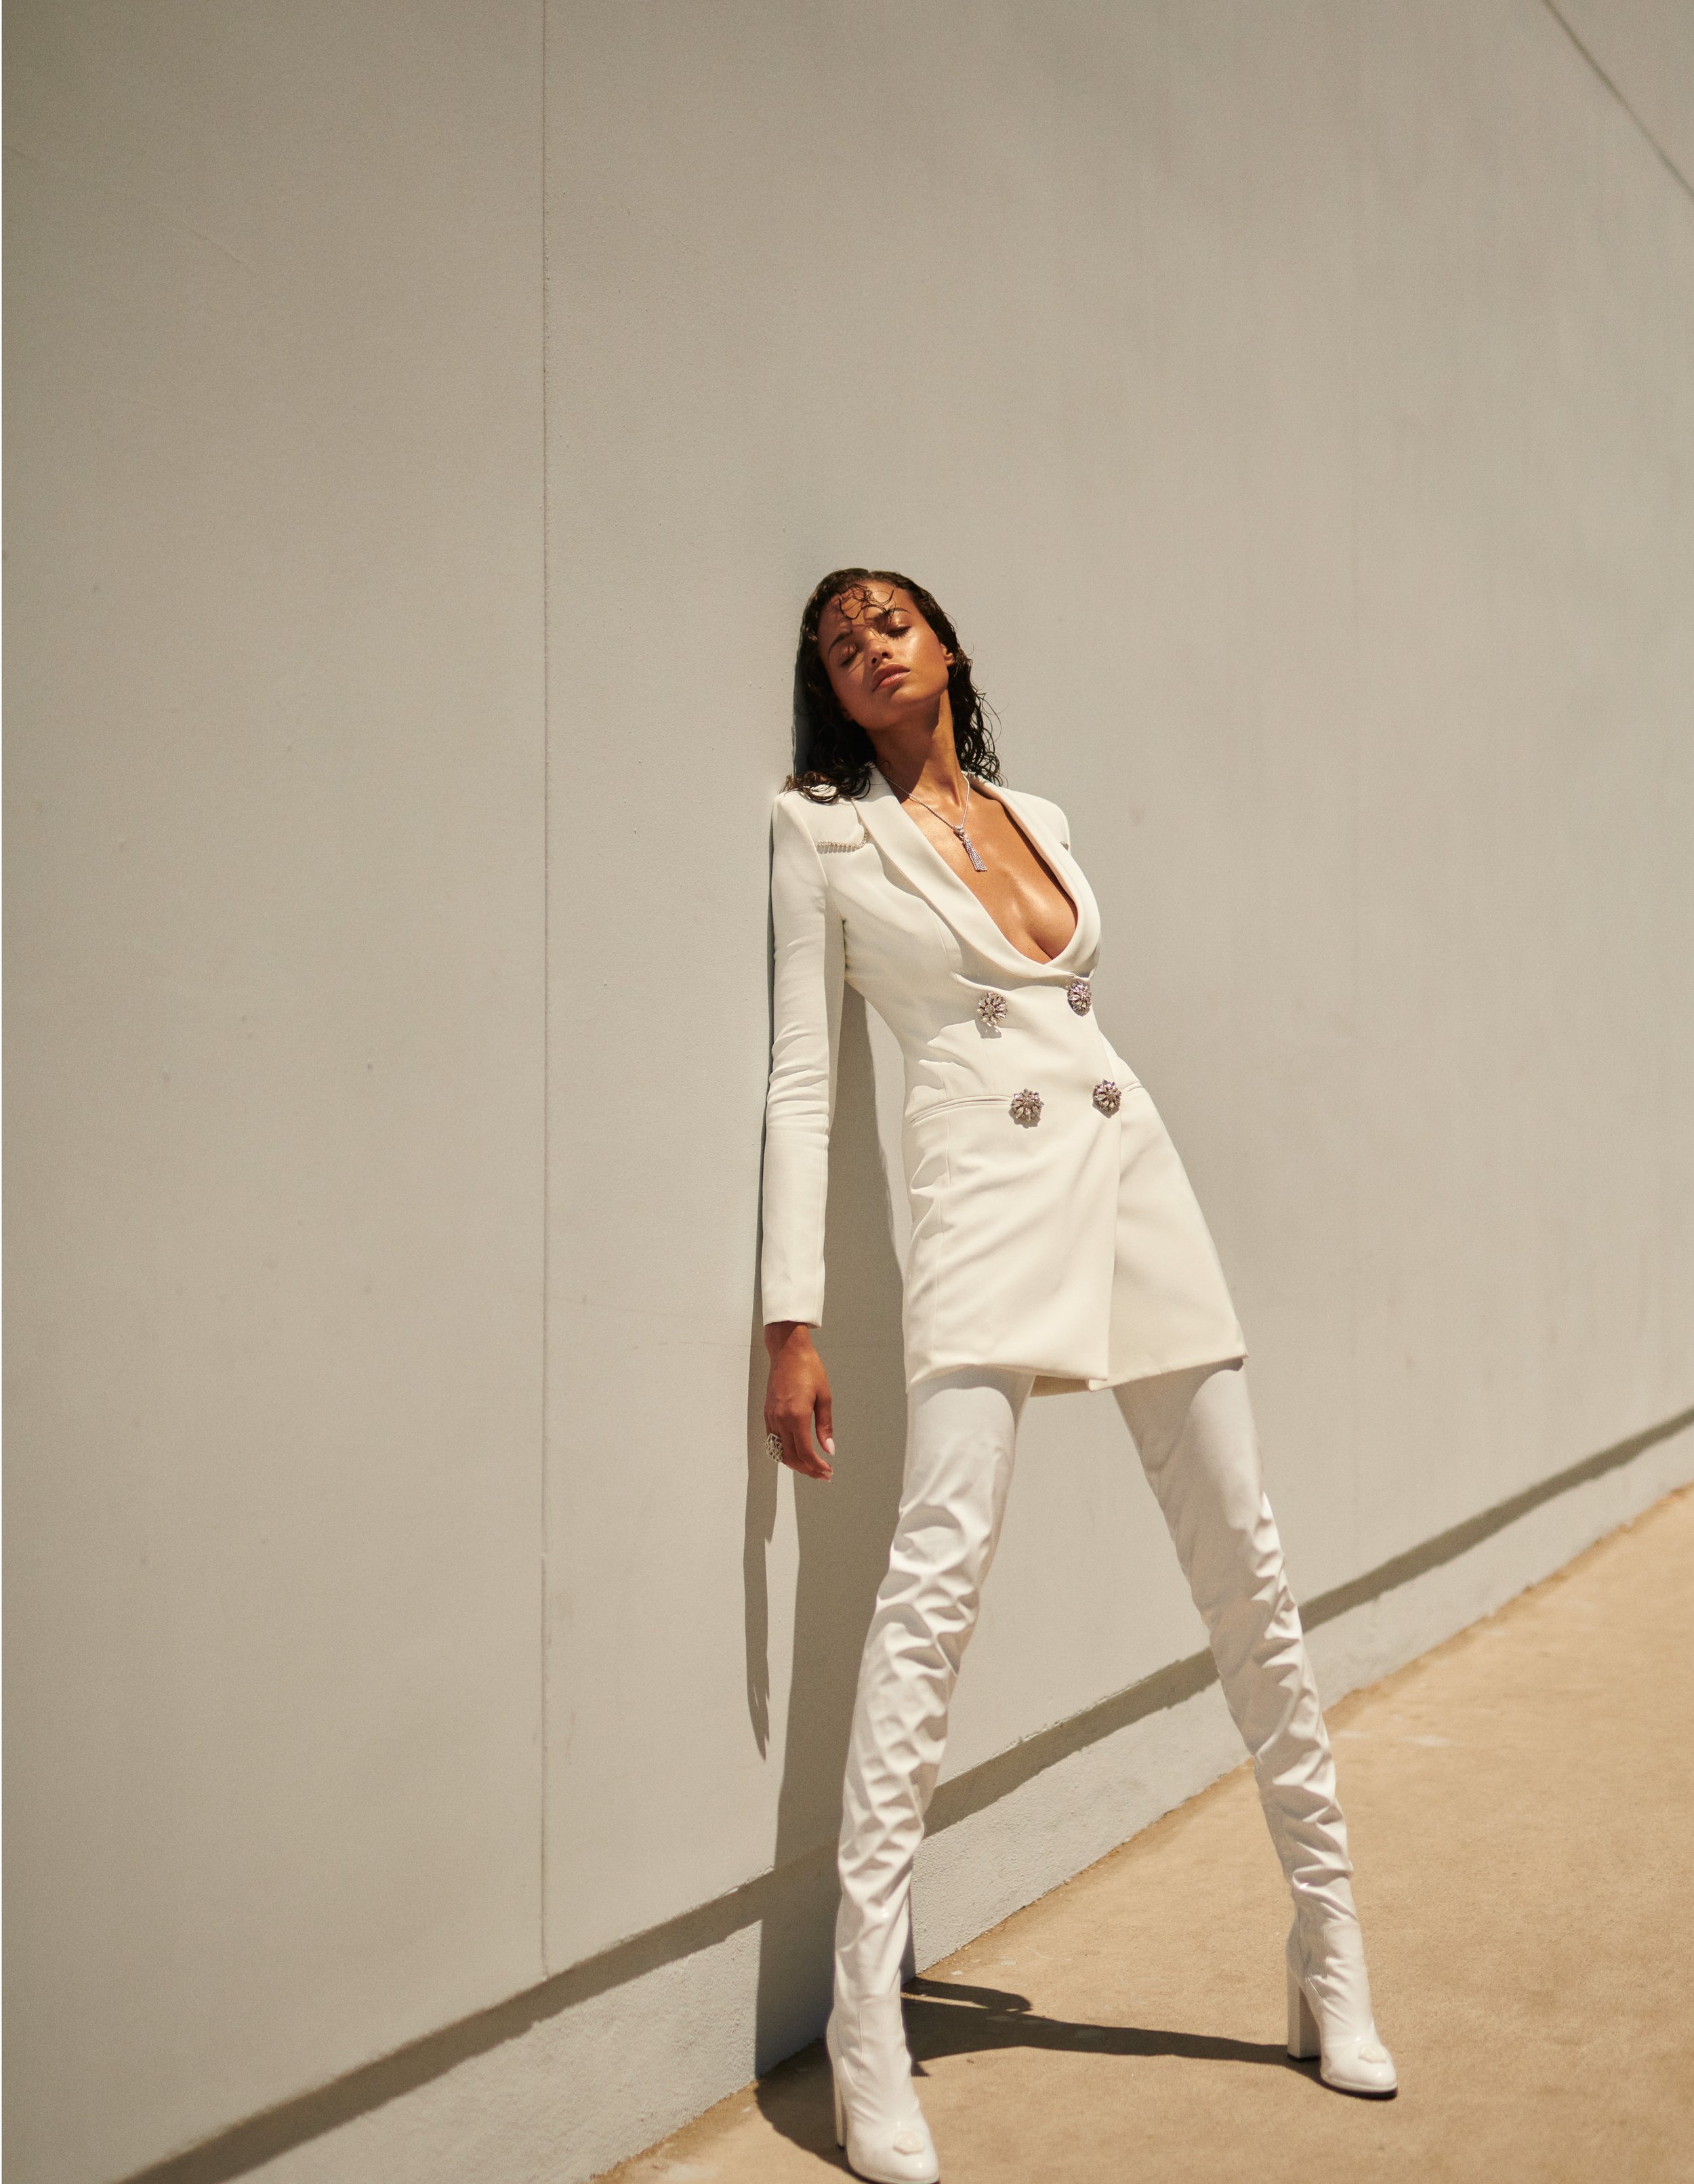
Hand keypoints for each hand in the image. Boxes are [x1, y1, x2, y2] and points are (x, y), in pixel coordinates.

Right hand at [763, 1322, 833, 1480]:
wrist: (788, 1351)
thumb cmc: (810, 1370)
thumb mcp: (824, 1397)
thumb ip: (825, 1426)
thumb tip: (829, 1450)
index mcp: (797, 1416)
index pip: (805, 1453)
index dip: (817, 1467)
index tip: (828, 1471)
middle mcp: (781, 1419)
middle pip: (791, 1457)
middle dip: (807, 1470)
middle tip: (823, 1475)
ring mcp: (771, 1417)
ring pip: (780, 1452)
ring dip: (795, 1464)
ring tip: (811, 1467)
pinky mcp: (767, 1413)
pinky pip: (773, 1440)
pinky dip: (784, 1452)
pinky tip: (797, 1452)